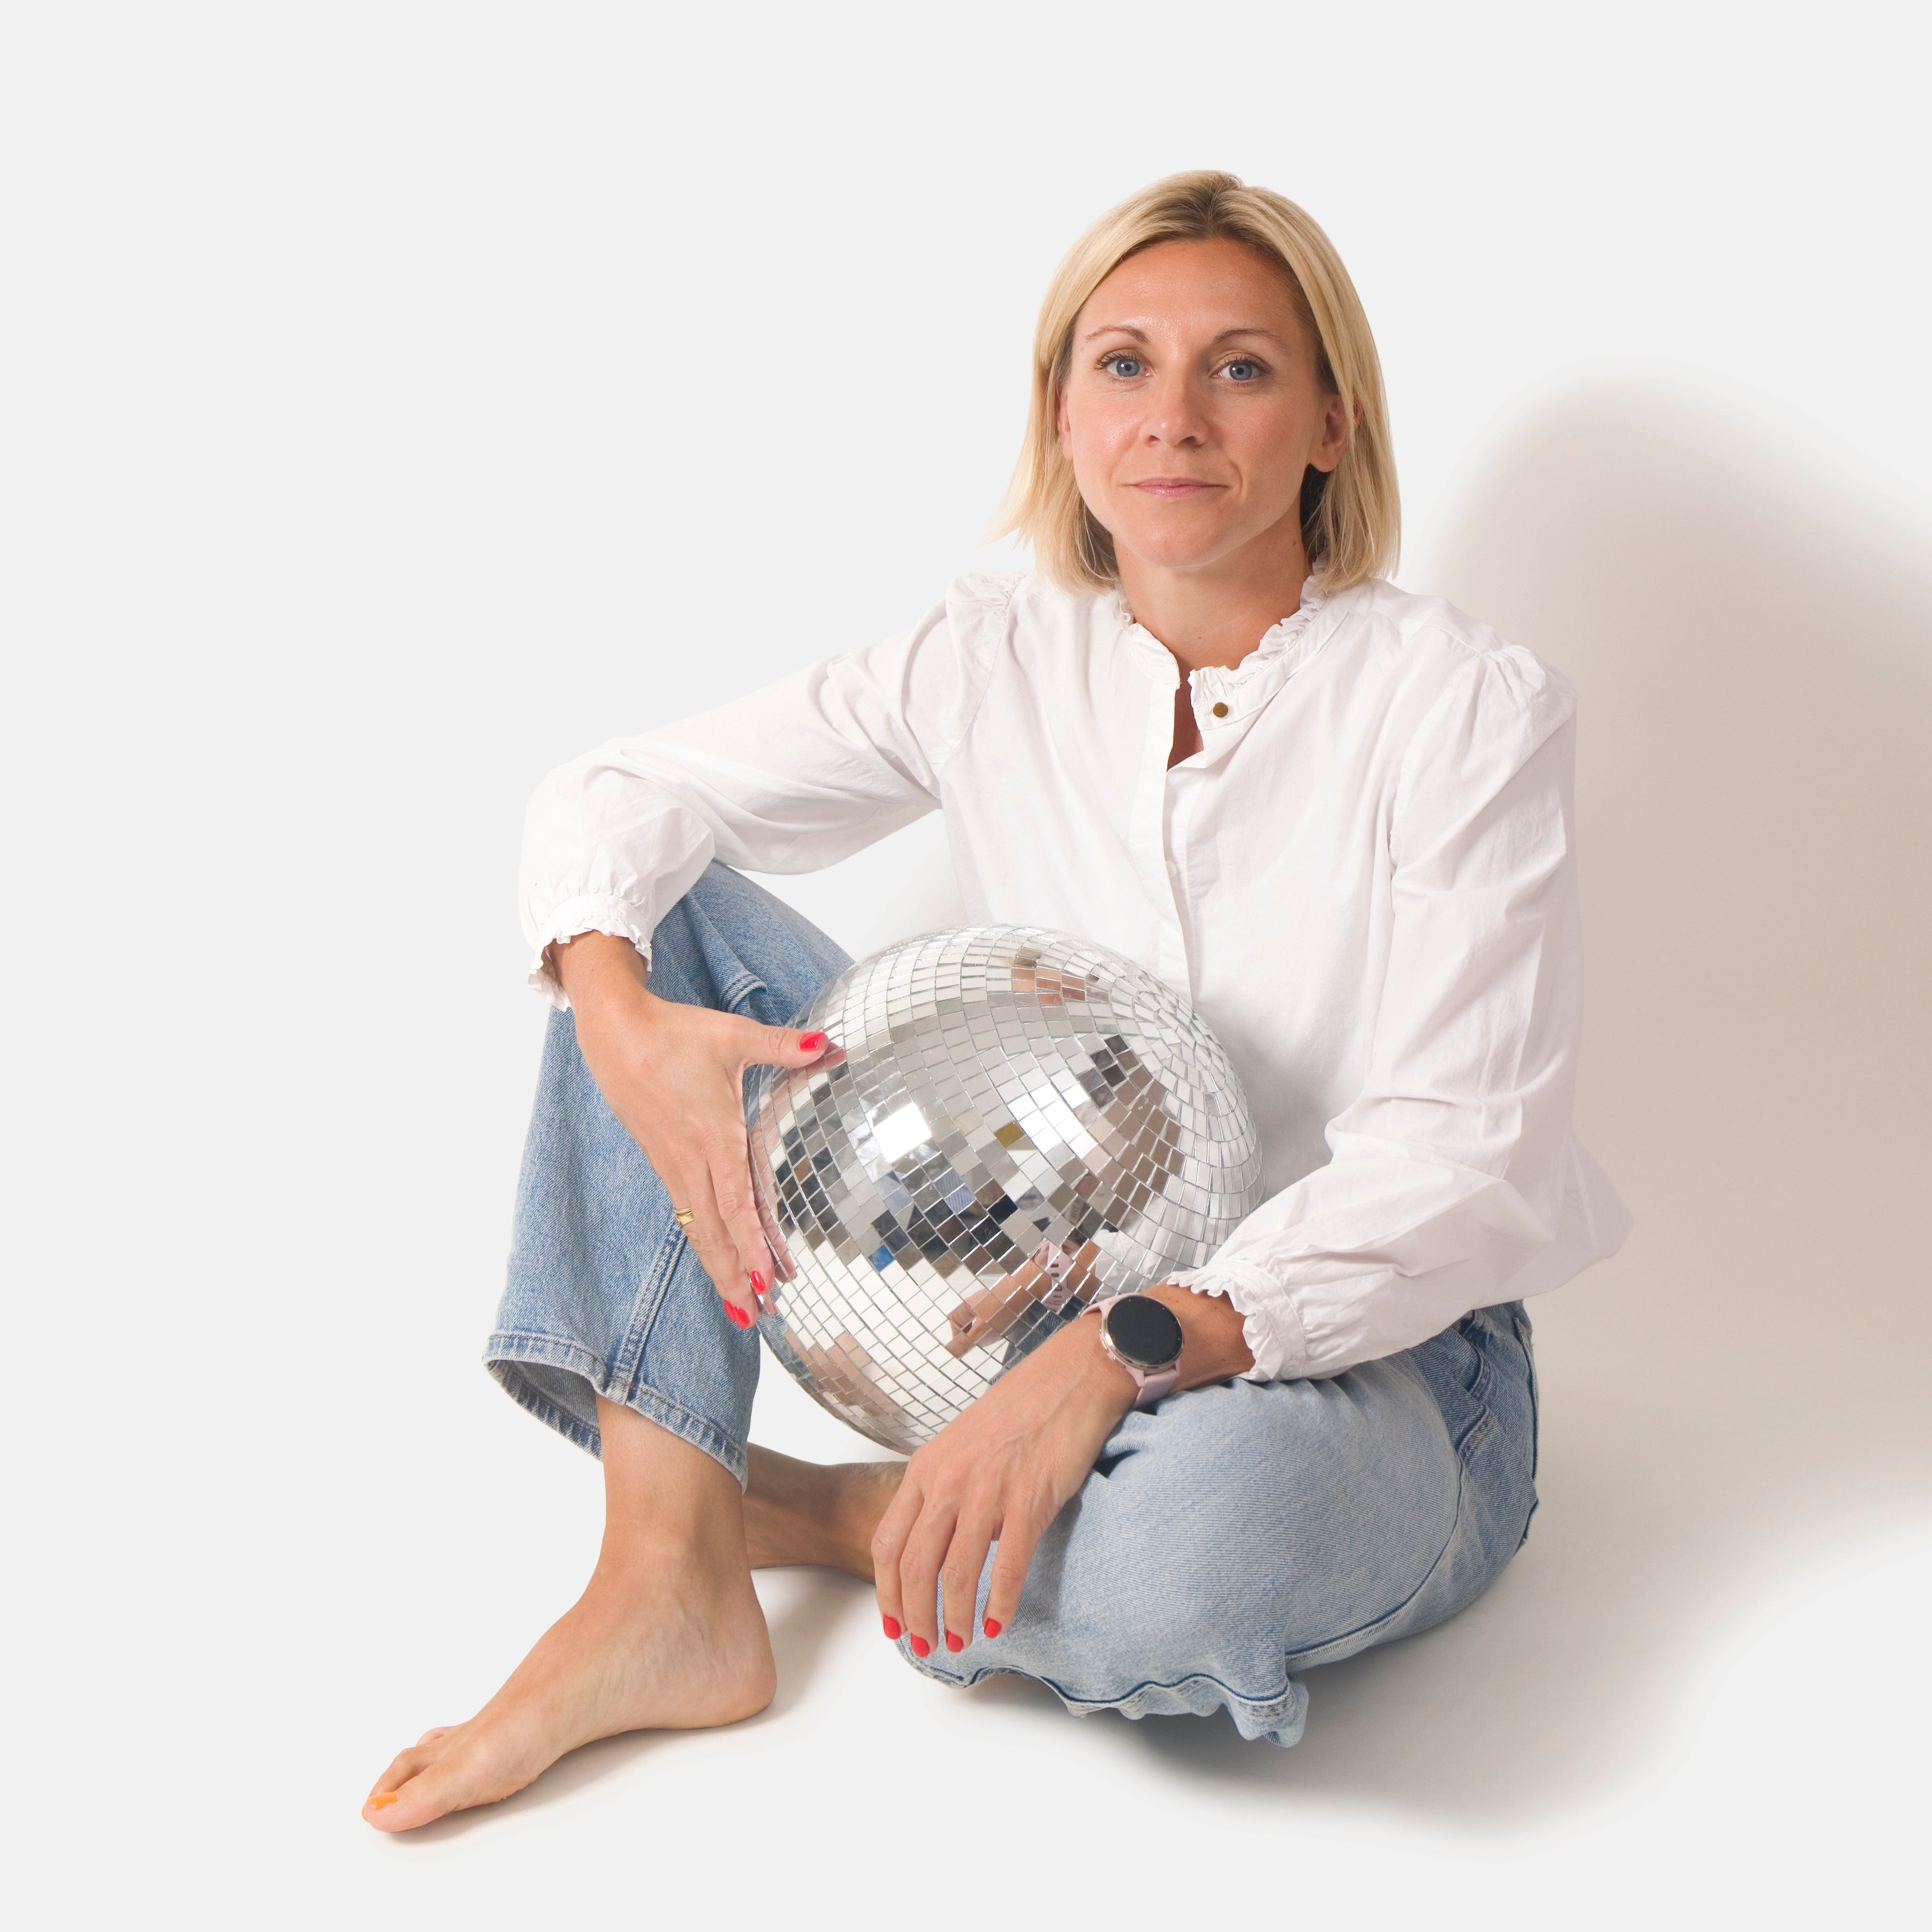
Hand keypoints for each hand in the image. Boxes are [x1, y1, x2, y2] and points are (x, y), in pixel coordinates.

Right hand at [549, 930, 831, 1324]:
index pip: (735, 1201)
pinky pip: (686, 1212)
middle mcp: (690, 1158)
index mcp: (713, 1133)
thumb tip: (830, 1044)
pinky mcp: (662, 1160)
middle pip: (713, 1230)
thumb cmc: (675, 1033)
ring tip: (740, 1306)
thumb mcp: (734, 1035)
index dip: (750, 1245)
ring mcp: (672, 1163)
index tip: (766, 1281)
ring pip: (697, 1227)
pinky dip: (703, 1241)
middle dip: (734, 1277)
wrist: (614, 1031)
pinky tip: (716, 1258)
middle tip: (756, 1316)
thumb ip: (784, 1046)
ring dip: (718, 1267)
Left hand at [870, 1311, 1136, 1655]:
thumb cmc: (1020, 1411)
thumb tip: (936, 1542)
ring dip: (954, 1618)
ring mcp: (989, 1489)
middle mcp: (949, 1480)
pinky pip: (1007, 1564)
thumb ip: (942, 1489)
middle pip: (915, 1566)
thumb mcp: (962, 1445)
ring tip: (960, 1643)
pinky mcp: (1030, 1498)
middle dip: (915, 1617)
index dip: (886, 1592)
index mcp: (926, 1468)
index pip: (888, 1542)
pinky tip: (997, 1624)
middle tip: (925, 1648)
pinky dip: (998, 1603)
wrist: (1071, 1377)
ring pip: (956, 1572)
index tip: (893, 1624)